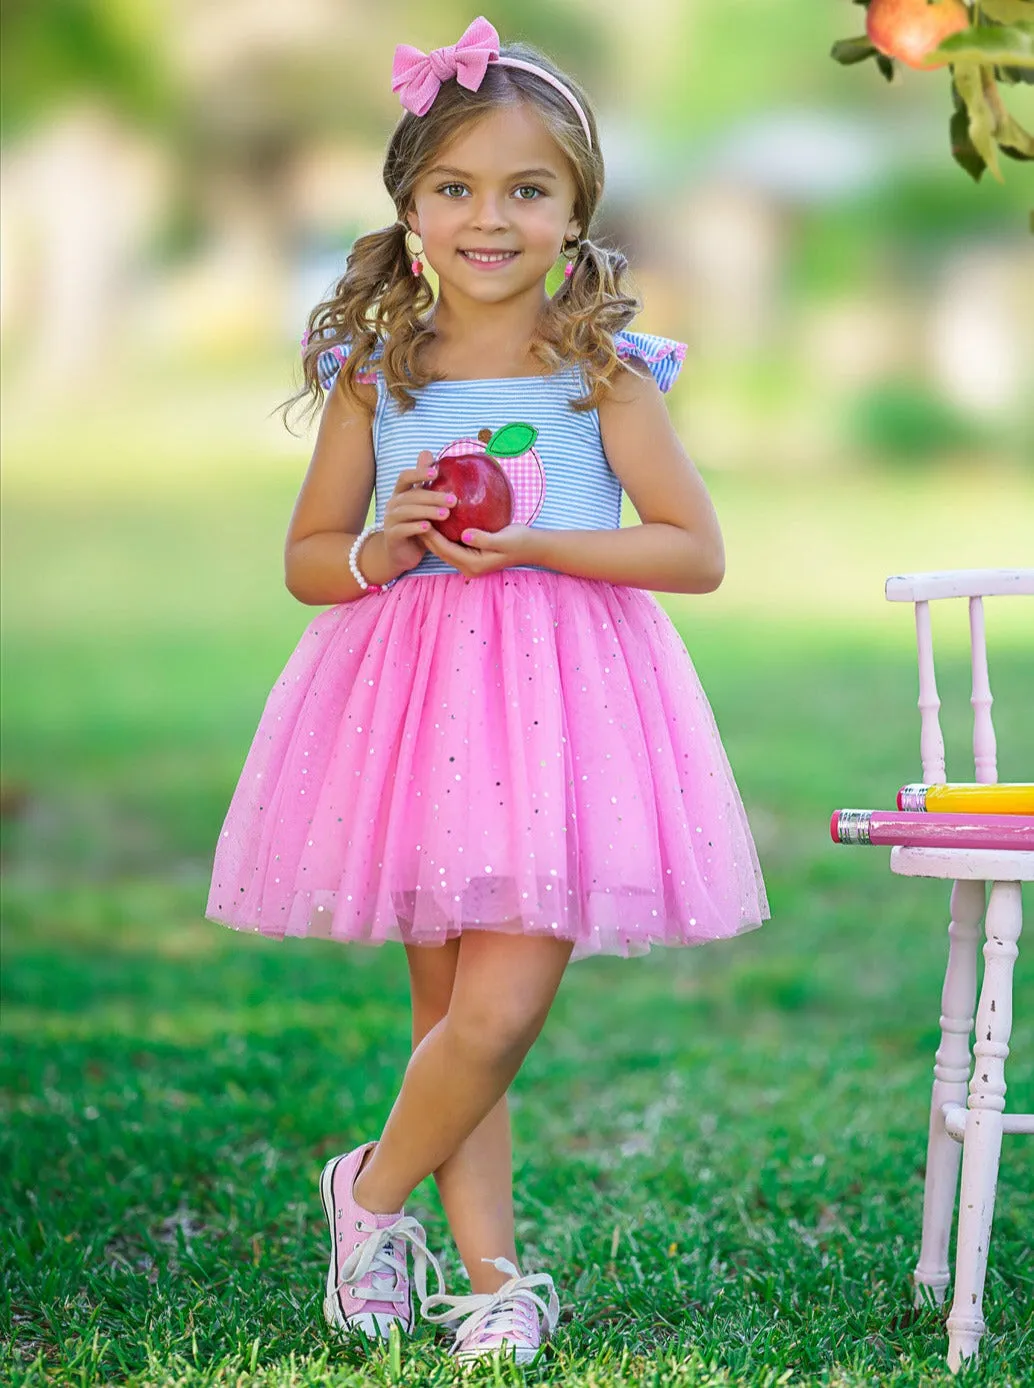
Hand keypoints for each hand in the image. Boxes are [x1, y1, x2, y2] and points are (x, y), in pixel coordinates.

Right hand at [382, 450, 457, 574]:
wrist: (400, 553)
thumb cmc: (415, 525)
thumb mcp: (421, 504)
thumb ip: (424, 483)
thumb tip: (428, 454)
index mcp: (400, 493)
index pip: (405, 477)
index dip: (419, 472)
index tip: (436, 472)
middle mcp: (393, 504)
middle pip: (411, 495)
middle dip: (433, 496)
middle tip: (454, 500)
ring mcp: (390, 520)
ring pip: (407, 512)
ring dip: (427, 511)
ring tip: (446, 514)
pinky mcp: (392, 536)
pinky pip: (402, 529)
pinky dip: (415, 527)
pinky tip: (428, 527)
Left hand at [421, 518, 539, 578]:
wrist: (532, 547)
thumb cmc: (520, 541)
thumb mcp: (504, 539)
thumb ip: (484, 538)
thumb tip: (465, 534)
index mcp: (473, 564)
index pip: (444, 548)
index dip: (430, 534)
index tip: (420, 516)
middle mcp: (467, 567)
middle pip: (439, 550)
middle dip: (425, 535)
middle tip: (413, 515)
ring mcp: (468, 563)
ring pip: (442, 549)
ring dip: (431, 535)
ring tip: (419, 516)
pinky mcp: (470, 556)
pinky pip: (450, 545)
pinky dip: (441, 534)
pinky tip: (436, 520)